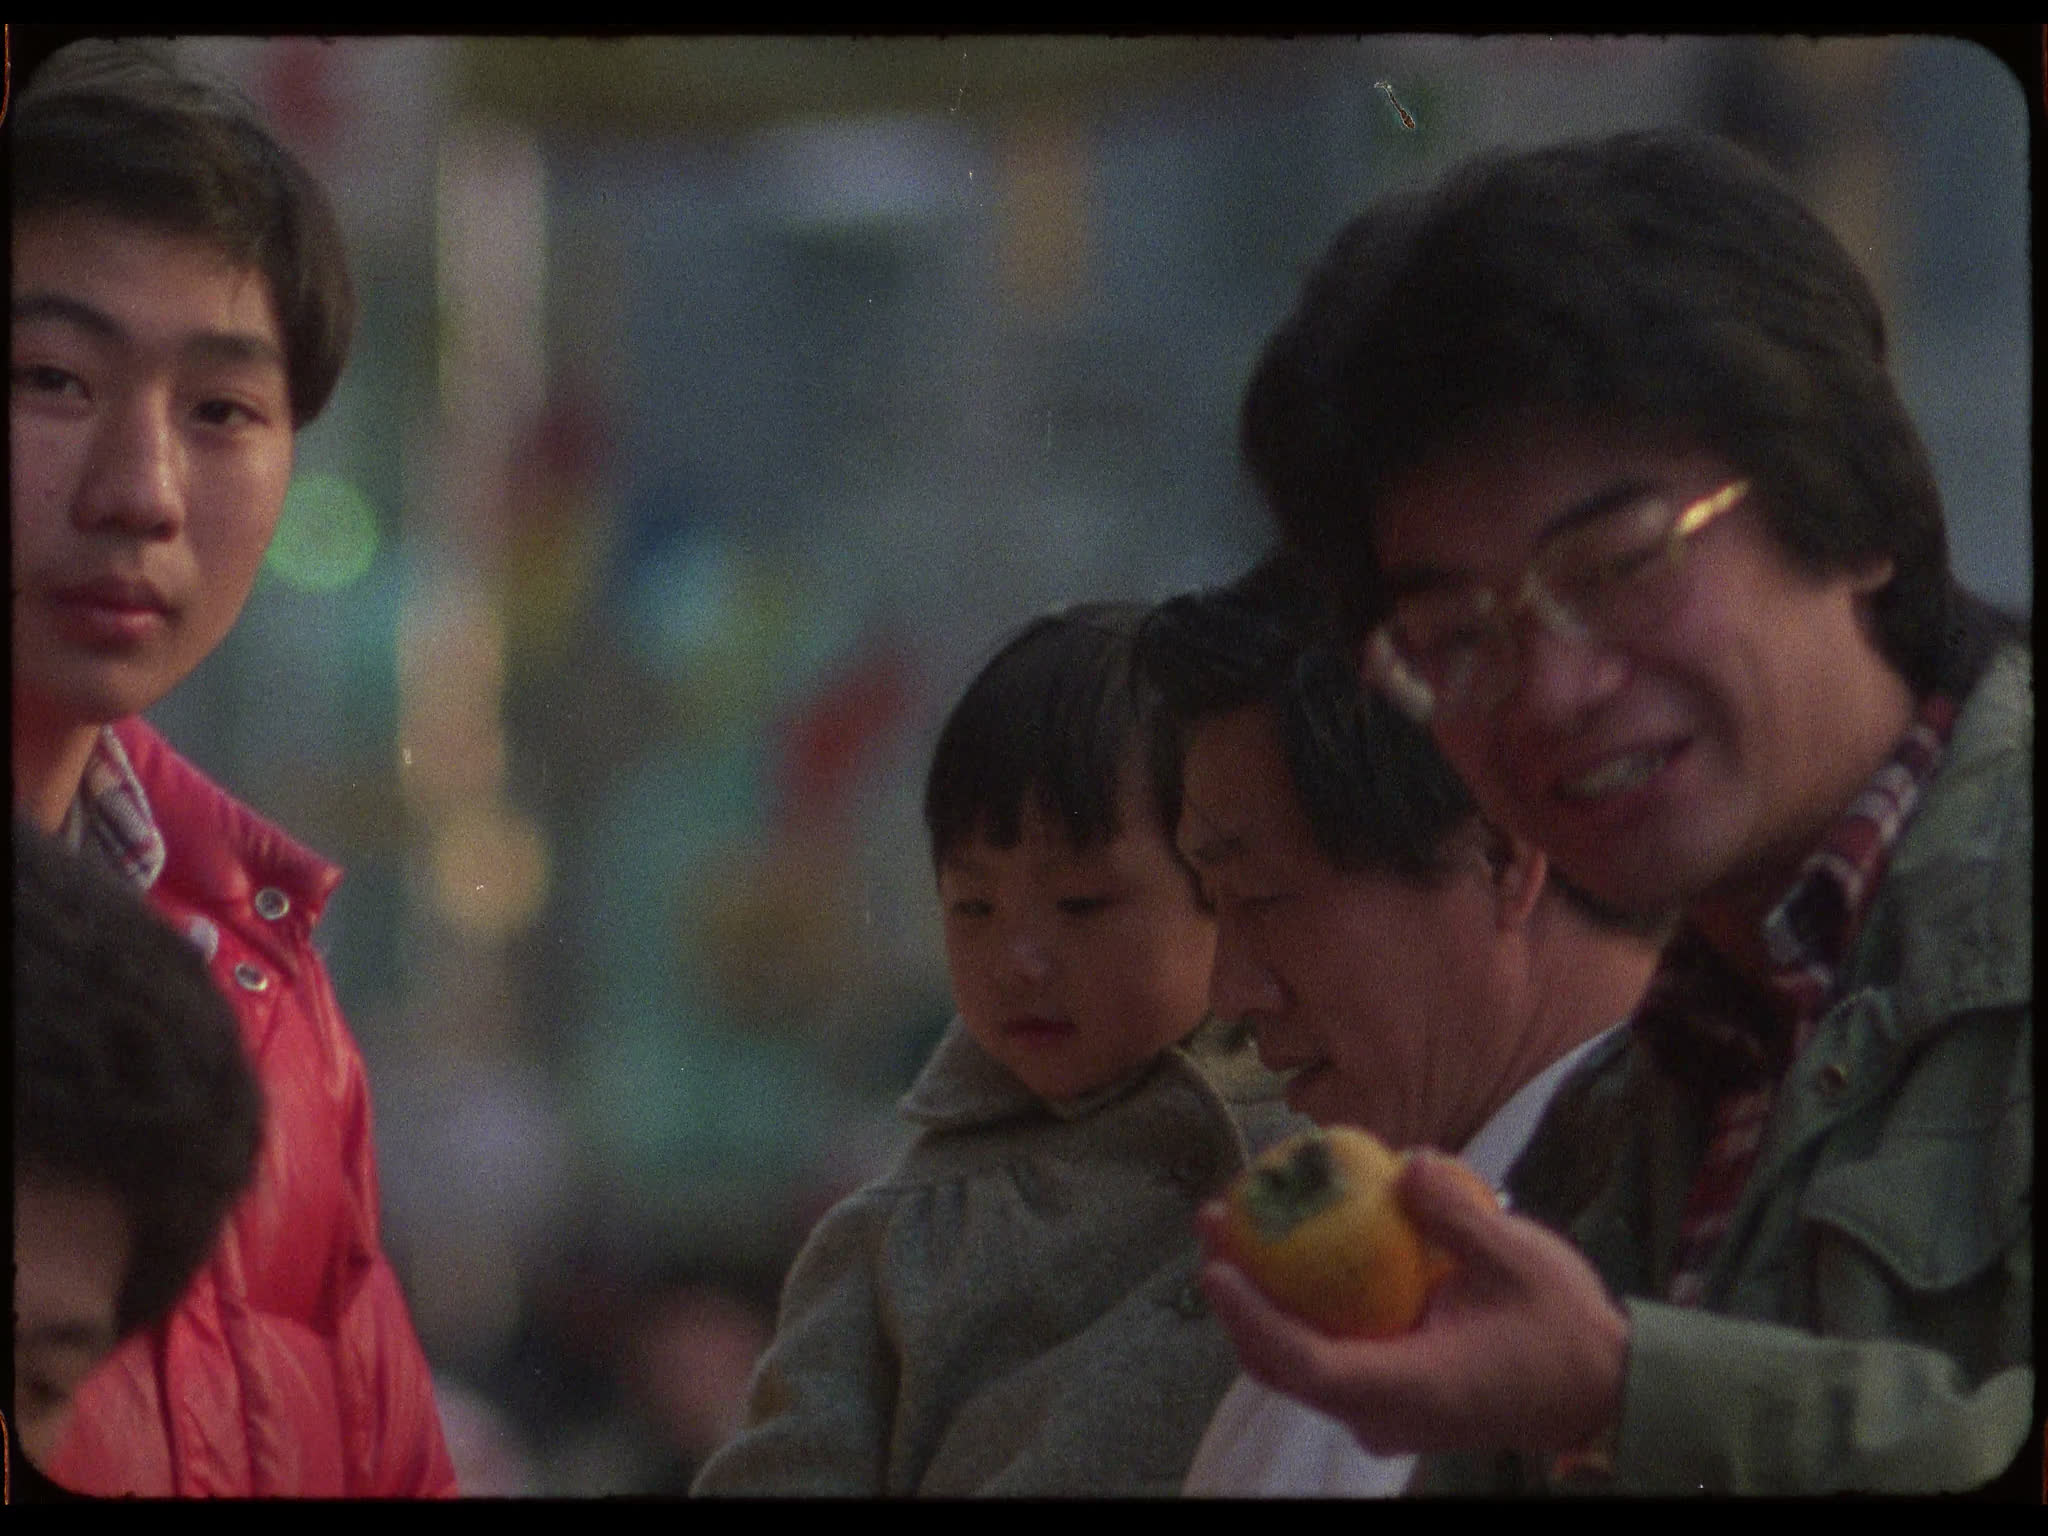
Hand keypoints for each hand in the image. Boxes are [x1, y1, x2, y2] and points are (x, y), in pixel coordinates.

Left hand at [1197, 1150, 1628, 1457]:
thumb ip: (1458, 1215)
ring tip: (1233, 1227)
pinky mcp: (1388, 1397)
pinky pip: (1323, 1355)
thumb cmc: (1564, 1331)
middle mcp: (1381, 1413)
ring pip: (1296, 1364)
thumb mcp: (1520, 1260)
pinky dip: (1296, 1310)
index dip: (1253, 1318)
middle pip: (1282, 1365)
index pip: (1306, 1363)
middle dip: (1236, 1297)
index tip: (1218, 1267)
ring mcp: (1382, 1412)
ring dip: (1259, 1301)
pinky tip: (1290, 1252)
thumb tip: (1407, 1164)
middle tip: (1214, 1221)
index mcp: (1407, 1388)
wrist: (1601, 1393)